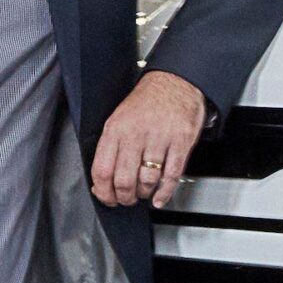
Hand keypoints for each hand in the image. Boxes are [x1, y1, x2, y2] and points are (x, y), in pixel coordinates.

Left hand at [93, 70, 209, 208]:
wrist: (175, 82)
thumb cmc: (147, 102)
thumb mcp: (119, 118)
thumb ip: (110, 148)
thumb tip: (103, 181)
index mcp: (116, 129)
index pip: (102, 169)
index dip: (103, 192)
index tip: (107, 198)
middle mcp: (135, 134)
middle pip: (123, 180)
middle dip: (124, 197)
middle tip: (126, 200)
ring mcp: (159, 138)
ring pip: (146, 180)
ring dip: (144, 194)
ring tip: (143, 193)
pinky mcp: (180, 142)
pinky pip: (171, 176)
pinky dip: (164, 192)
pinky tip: (159, 197)